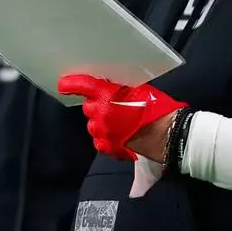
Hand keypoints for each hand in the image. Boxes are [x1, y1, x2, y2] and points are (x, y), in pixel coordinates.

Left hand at [57, 75, 186, 161]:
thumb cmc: (158, 109)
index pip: (84, 86)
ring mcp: (104, 132)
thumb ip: (120, 89)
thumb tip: (111, 89)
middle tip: (114, 105)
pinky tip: (117, 136)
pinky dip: (105, 138)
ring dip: (101, 123)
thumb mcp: (140, 89)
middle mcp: (101, 114)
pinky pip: (99, 141)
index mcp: (107, 96)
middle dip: (98, 106)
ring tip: (119, 122)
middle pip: (89, 107)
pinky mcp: (109, 147)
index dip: (71, 84)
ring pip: (93, 125)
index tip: (63, 84)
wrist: (168, 134)